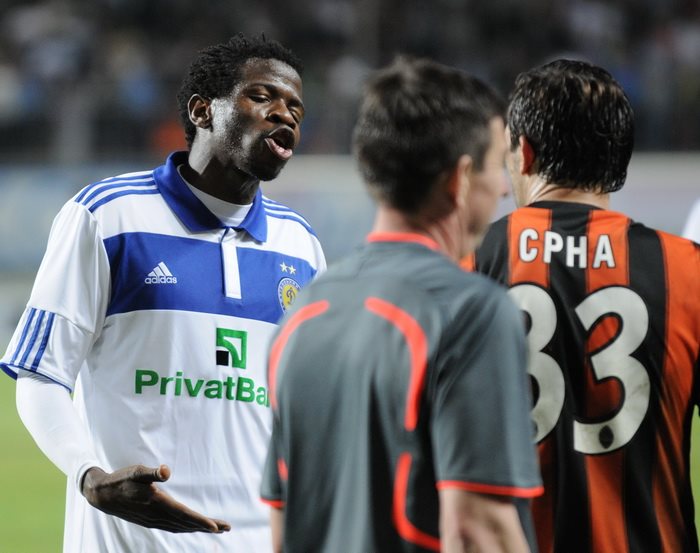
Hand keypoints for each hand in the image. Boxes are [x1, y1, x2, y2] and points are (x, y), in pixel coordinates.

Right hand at [81, 464, 230, 533]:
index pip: (183, 514)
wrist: (101, 494)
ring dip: (198, 528)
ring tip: (216, 528)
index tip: (216, 526)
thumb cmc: (121, 480)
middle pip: (186, 524)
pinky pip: (172, 527)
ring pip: (180, 527)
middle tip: (227, 528)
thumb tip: (166, 470)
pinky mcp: (150, 520)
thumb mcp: (135, 471)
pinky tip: (190, 527)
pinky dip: (185, 528)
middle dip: (207, 526)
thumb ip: (151, 472)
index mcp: (157, 504)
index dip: (200, 521)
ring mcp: (153, 520)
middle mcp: (157, 515)